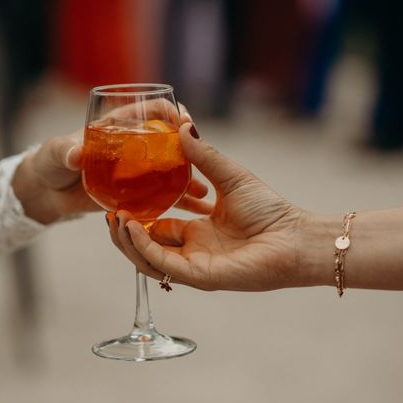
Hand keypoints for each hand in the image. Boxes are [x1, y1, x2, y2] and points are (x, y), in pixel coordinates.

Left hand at [13, 128, 212, 224]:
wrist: (47, 192)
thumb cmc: (51, 162)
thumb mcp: (57, 152)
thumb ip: (66, 152)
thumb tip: (76, 155)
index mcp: (120, 125)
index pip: (154, 110)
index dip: (172, 112)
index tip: (185, 123)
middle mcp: (135, 145)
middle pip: (171, 142)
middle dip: (191, 150)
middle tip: (204, 160)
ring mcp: (138, 171)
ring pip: (171, 172)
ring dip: (190, 181)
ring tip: (204, 193)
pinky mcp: (135, 193)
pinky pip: (161, 196)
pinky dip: (178, 203)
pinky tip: (194, 211)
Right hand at [110, 123, 310, 290]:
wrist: (294, 235)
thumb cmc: (270, 210)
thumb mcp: (229, 176)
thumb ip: (203, 156)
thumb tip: (183, 126)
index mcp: (198, 232)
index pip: (156, 230)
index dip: (136, 218)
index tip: (118, 201)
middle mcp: (192, 251)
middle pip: (146, 248)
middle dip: (124, 232)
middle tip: (109, 213)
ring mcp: (194, 266)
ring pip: (148, 260)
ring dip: (127, 241)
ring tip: (114, 218)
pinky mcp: (200, 276)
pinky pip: (163, 264)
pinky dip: (143, 247)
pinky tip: (132, 226)